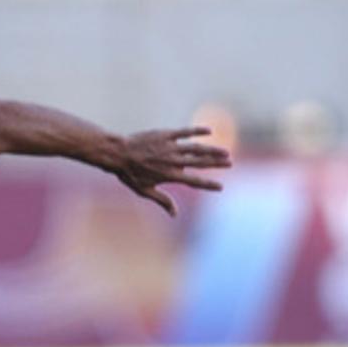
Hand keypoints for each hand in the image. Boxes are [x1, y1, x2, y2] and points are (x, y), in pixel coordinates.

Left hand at [112, 126, 232, 216]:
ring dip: (211, 150)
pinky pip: (184, 132)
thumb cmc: (129, 174)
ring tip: (225, 152)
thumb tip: (174, 215)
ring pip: (195, 148)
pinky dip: (197, 131)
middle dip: (215, 164)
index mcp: (169, 175)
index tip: (220, 187)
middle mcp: (172, 161)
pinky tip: (208, 131)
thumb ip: (162, 200)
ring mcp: (169, 147)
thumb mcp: (144, 190)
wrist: (117, 153)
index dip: (207, 184)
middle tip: (230, 163)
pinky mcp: (165, 135)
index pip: (193, 181)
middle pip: (199, 163)